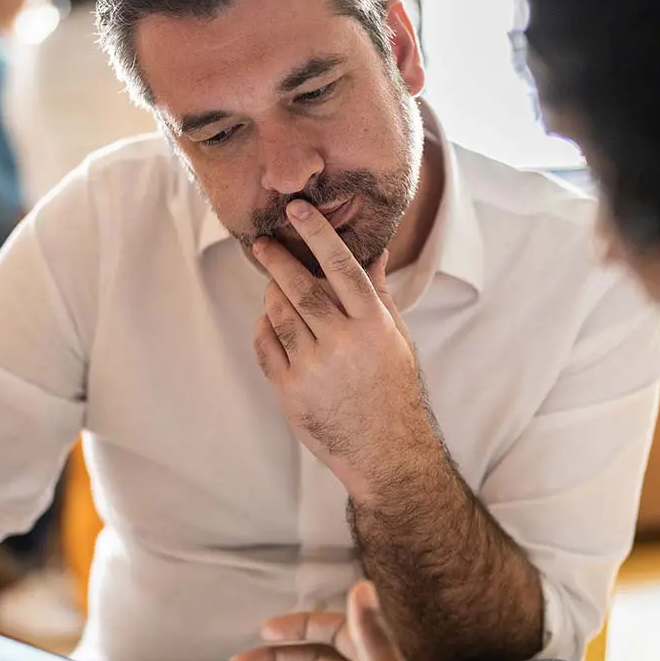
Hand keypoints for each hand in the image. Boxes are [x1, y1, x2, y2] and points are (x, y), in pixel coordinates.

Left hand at [252, 201, 439, 496]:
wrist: (386, 451)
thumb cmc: (394, 389)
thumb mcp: (396, 338)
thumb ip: (378, 293)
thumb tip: (374, 250)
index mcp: (373, 324)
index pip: (341, 266)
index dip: (317, 233)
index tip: (298, 209)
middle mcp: (343, 342)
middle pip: (300, 287)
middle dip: (278, 259)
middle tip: (263, 242)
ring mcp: (314, 367)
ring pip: (278, 314)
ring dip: (271, 294)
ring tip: (273, 286)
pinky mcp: (290, 390)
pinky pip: (266, 346)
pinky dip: (264, 327)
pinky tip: (270, 321)